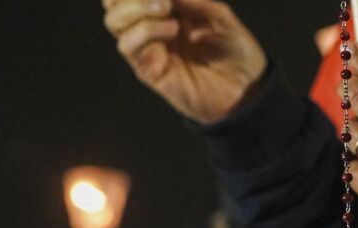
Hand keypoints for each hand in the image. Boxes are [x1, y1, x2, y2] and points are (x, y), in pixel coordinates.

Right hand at [103, 0, 266, 123]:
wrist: (245, 90)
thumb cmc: (235, 51)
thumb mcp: (219, 16)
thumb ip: (193, 0)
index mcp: (166, 10)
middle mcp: (151, 27)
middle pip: (112, 3)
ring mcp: (148, 49)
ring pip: (114, 22)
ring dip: (135, 8)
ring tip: (166, 8)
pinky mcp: (149, 70)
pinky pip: (128, 46)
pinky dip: (145, 30)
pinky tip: (173, 29)